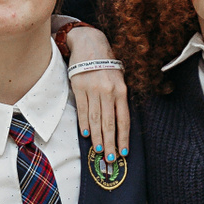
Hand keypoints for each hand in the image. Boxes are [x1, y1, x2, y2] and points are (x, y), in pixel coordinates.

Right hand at [65, 26, 129, 159]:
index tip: (124, 152)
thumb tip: (118, 124)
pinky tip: (87, 135)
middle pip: (109, 123)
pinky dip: (85, 124)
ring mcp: (93, 90)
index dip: (123, 137)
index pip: (123, 119)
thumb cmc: (106, 63)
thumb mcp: (119, 78)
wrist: (90, 43)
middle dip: (110, 143)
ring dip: (97, 138)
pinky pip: (83, 110)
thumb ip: (119, 98)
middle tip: (110, 159)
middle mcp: (108, 91)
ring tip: (98, 151)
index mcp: (121, 90)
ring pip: (95, 119)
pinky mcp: (79, 87)